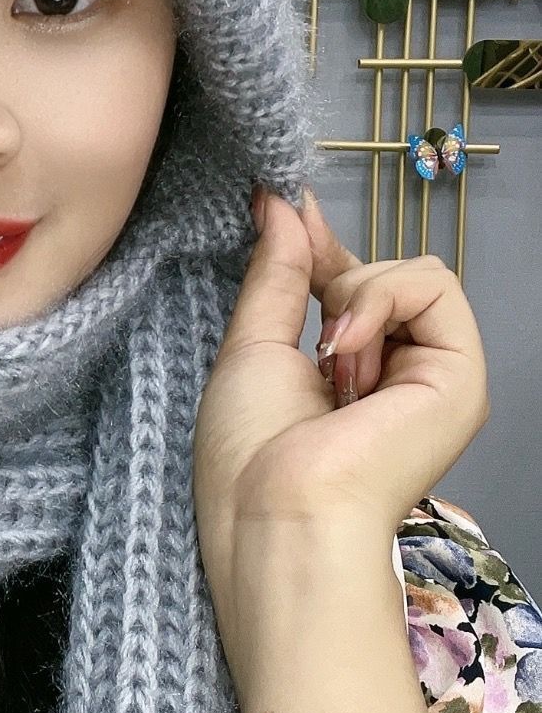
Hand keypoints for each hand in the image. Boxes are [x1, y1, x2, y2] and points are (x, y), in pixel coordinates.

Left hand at [193, 187, 488, 593]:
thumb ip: (277, 272)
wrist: (281, 510)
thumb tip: (280, 201)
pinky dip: (380, 303)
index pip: (348, 293)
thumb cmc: (251, 451)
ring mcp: (430, 379)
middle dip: (336, 285)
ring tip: (332, 363)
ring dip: (355, 302)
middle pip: (381, 280)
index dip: (321, 253)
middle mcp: (392, 381)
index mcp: (342, 383)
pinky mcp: (461, 376)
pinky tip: (351, 354)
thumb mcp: (252, 345)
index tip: (287, 210)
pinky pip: (433, 286)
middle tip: (314, 338)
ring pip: (411, 275)